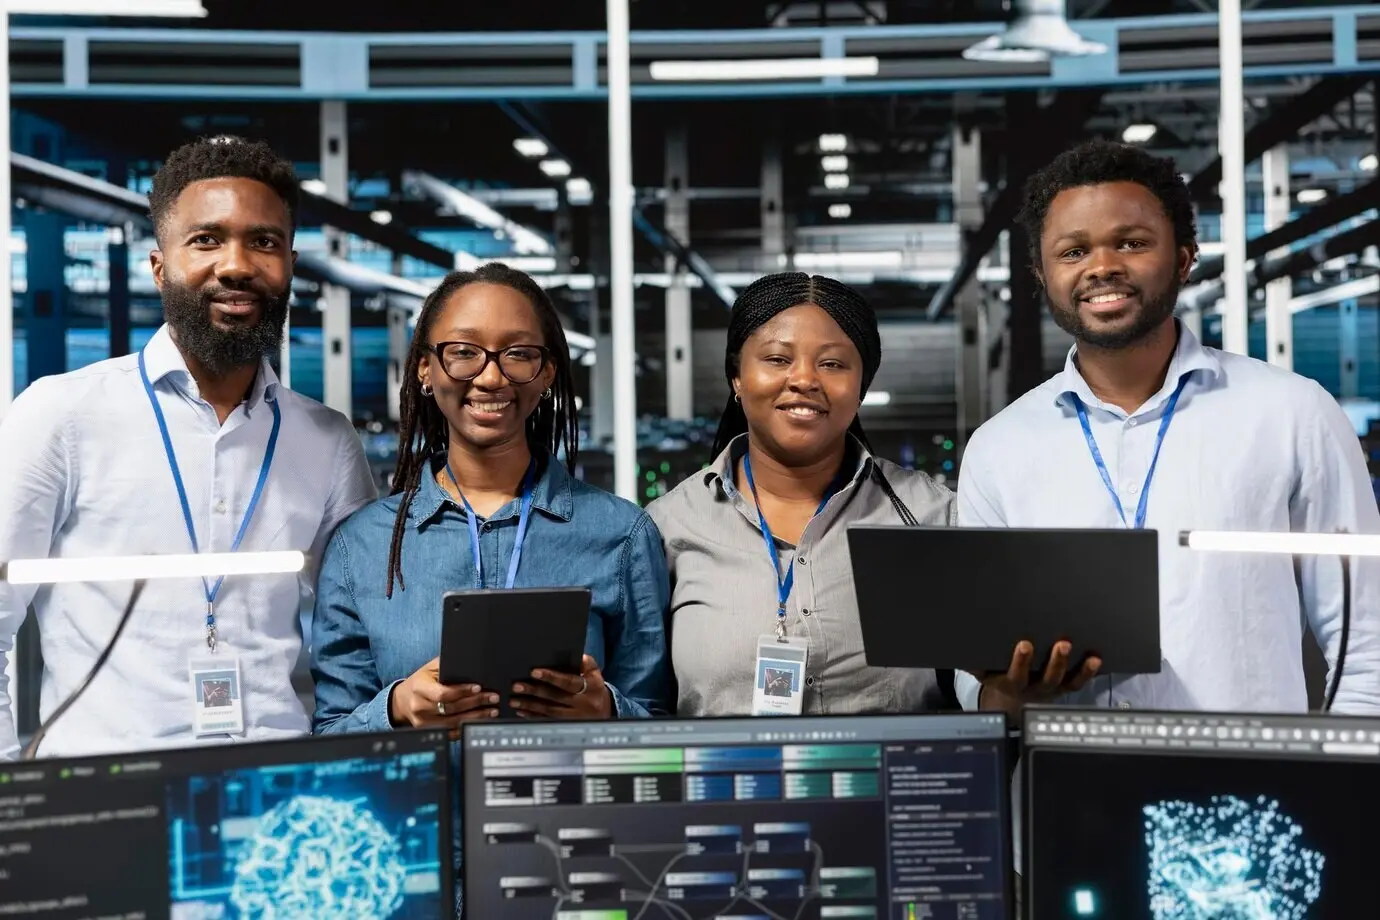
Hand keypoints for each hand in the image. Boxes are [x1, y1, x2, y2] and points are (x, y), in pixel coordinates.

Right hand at [388, 657, 498, 728]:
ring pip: (453, 722)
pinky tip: (479, 721)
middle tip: (493, 698)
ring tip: (491, 710)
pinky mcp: (428, 731)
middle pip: (451, 708)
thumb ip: (447, 665)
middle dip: (475, 703)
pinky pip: (450, 733)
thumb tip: (470, 663)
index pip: (443, 693)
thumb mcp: (430, 668)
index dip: (462, 691)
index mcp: (419, 687)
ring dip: (475, 716)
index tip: (479, 688)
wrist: (402, 700)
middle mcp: (419, 706)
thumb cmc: (421, 681)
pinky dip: (466, 727)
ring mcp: (422, 722)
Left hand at [511, 654, 613, 719]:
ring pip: (549, 711)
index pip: (569, 682)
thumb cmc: (595, 688)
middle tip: (517, 686)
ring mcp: (574, 717)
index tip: (534, 672)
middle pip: (555, 697)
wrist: (605, 713)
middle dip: (534, 691)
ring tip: (514, 700)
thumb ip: (586, 663)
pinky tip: (521, 711)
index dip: (551, 677)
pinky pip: (547, 721)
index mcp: (591, 688)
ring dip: (529, 705)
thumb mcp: (595, 674)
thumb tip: (577, 655)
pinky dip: (533, 716)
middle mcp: (583, 704)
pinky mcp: (566, 725)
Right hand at [977, 641, 1100, 717]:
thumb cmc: (997, 677)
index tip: (1025, 645)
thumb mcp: (983, 672)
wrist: (1012, 702)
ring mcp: (1052, 688)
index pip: (1017, 676)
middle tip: (1062, 644)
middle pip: (1047, 678)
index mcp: (1012, 683)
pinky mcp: (1064, 686)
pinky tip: (1096, 659)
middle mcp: (1034, 688)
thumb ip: (973, 663)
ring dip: (1077, 668)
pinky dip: (1088, 672)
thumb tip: (957, 645)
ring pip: (1066, 681)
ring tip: (1088, 655)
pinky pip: (1078, 682)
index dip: (1021, 663)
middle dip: (1055, 662)